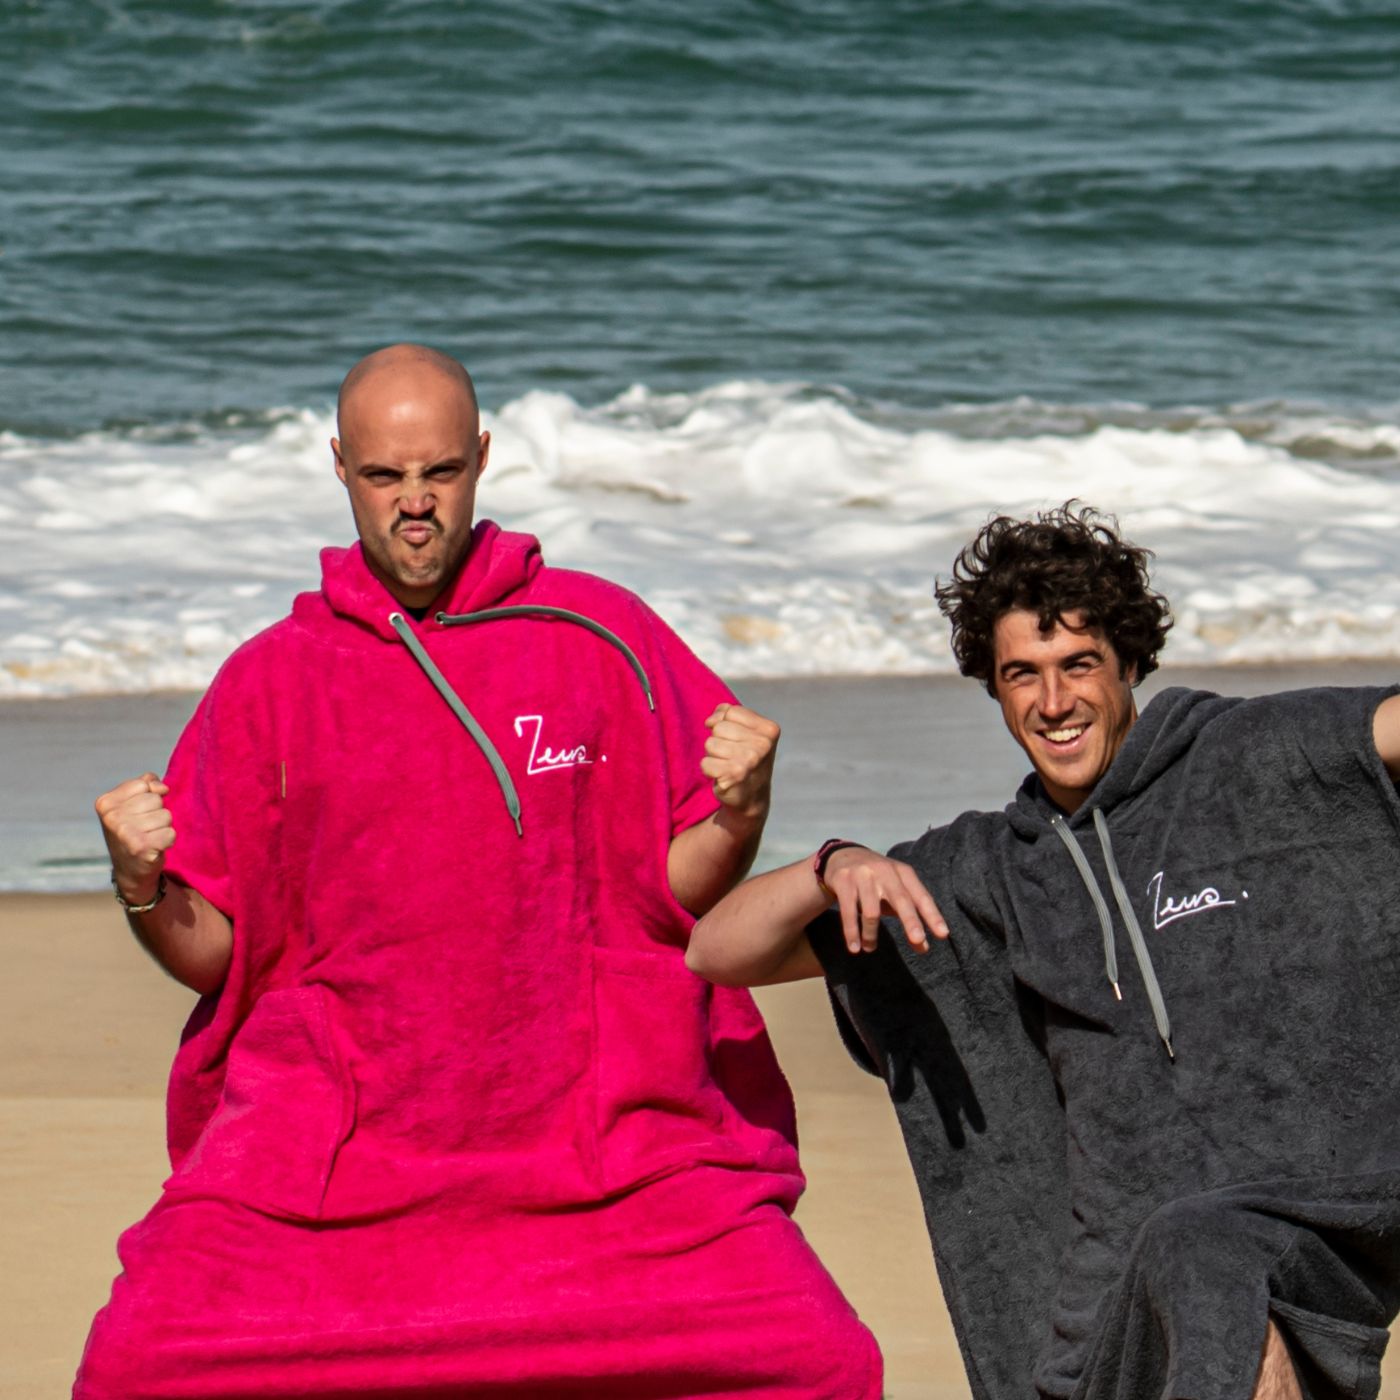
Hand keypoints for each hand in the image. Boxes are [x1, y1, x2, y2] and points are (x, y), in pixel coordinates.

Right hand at [96, 772, 175, 903]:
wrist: (129, 870)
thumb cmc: (133, 830)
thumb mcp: (130, 804)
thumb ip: (145, 785)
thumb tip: (161, 787)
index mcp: (106, 802)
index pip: (143, 784)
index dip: (148, 797)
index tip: (138, 812)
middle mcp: (112, 817)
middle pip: (156, 800)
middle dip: (156, 812)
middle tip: (144, 828)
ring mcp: (125, 833)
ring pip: (166, 815)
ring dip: (163, 827)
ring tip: (149, 837)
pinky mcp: (141, 848)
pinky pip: (171, 833)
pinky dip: (167, 840)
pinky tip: (154, 847)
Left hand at [701, 703, 778, 816]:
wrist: (752, 797)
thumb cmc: (746, 759)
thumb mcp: (746, 731)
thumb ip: (728, 713)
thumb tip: (710, 721)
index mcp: (769, 729)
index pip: (731, 711)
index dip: (726, 723)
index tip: (737, 740)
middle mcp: (762, 744)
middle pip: (719, 727)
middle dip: (720, 741)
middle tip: (733, 756)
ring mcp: (749, 760)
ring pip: (710, 744)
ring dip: (714, 756)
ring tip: (728, 765)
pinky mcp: (734, 775)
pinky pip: (705, 763)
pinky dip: (709, 770)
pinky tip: (723, 776)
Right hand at [821, 846, 947, 954]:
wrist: (842, 856)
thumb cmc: (876, 880)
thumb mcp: (895, 890)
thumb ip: (910, 915)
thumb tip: (923, 947)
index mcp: (903, 872)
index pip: (921, 896)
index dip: (932, 915)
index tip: (943, 934)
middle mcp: (885, 871)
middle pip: (901, 900)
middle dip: (911, 921)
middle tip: (918, 940)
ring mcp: (863, 875)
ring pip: (872, 911)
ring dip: (871, 935)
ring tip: (870, 949)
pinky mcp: (843, 881)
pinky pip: (848, 912)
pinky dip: (851, 932)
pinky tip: (854, 947)